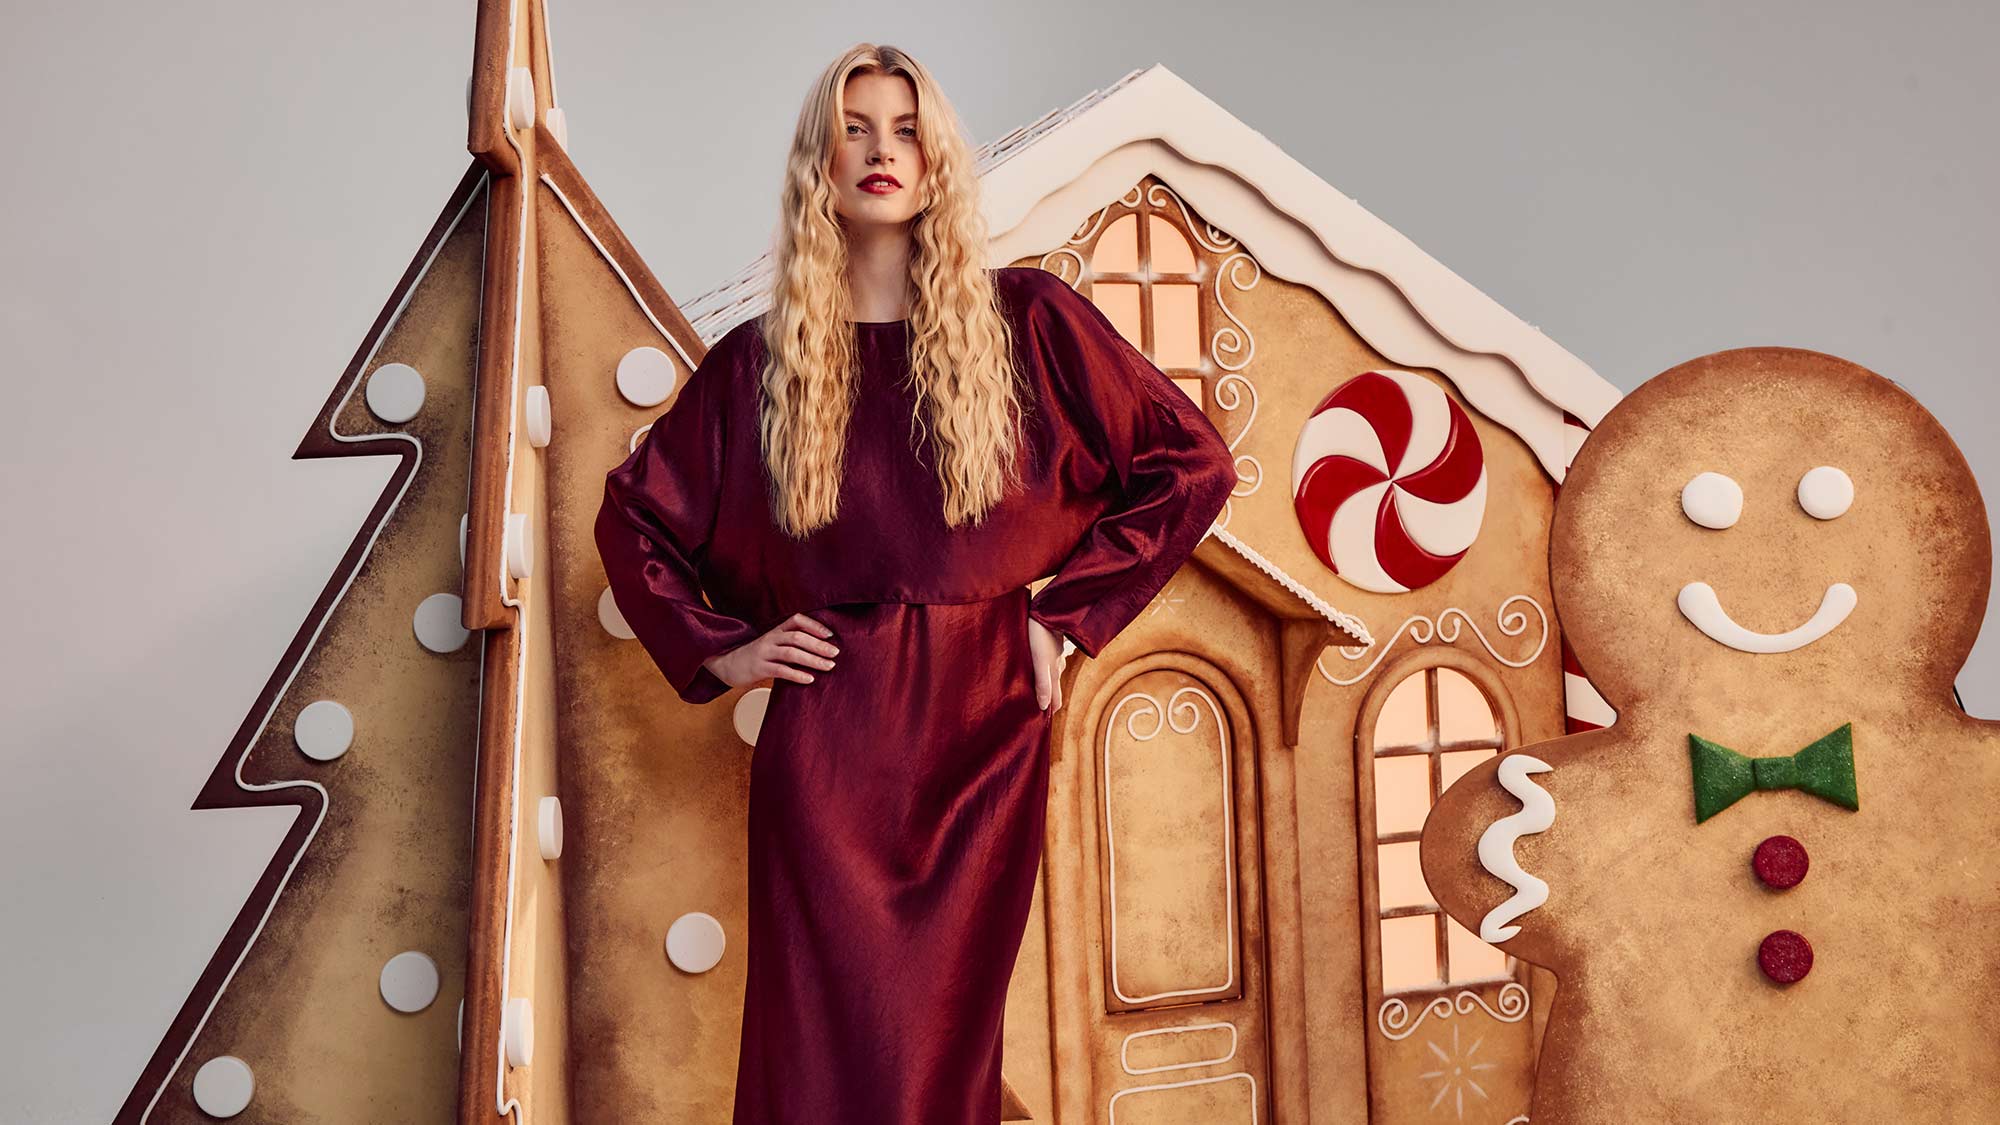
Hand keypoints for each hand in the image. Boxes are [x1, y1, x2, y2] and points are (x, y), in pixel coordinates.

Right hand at [704, 612, 837, 687]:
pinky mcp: (758, 668)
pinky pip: (780, 670)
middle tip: (836, 653)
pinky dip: (796, 674)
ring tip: (829, 666)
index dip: (814, 625)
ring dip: (812, 659)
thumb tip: (820, 650)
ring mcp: (764, 652)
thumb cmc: (756, 656)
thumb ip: (790, 644)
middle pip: (798, 637)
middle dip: (819, 645)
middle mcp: (770, 638)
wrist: (726, 664)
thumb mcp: (772, 645)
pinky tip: (809, 679)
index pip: (797, 620)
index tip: (830, 635)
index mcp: (776, 630)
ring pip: (791, 653)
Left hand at [1026, 615, 1069, 712]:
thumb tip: (1043, 707)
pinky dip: (1046, 668)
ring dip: (1048, 683)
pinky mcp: (1051, 643)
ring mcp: (1055, 654)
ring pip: (1053, 673)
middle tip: (1039, 708)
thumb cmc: (1040, 635)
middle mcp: (1057, 665)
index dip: (1050, 709)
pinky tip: (1041, 663)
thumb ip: (1043, 683)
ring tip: (1039, 689)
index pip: (1055, 698)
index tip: (1043, 721)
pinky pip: (1050, 660)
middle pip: (1054, 687)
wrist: (1048, 609)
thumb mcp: (1040, 661)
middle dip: (1049, 698)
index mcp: (1054, 673)